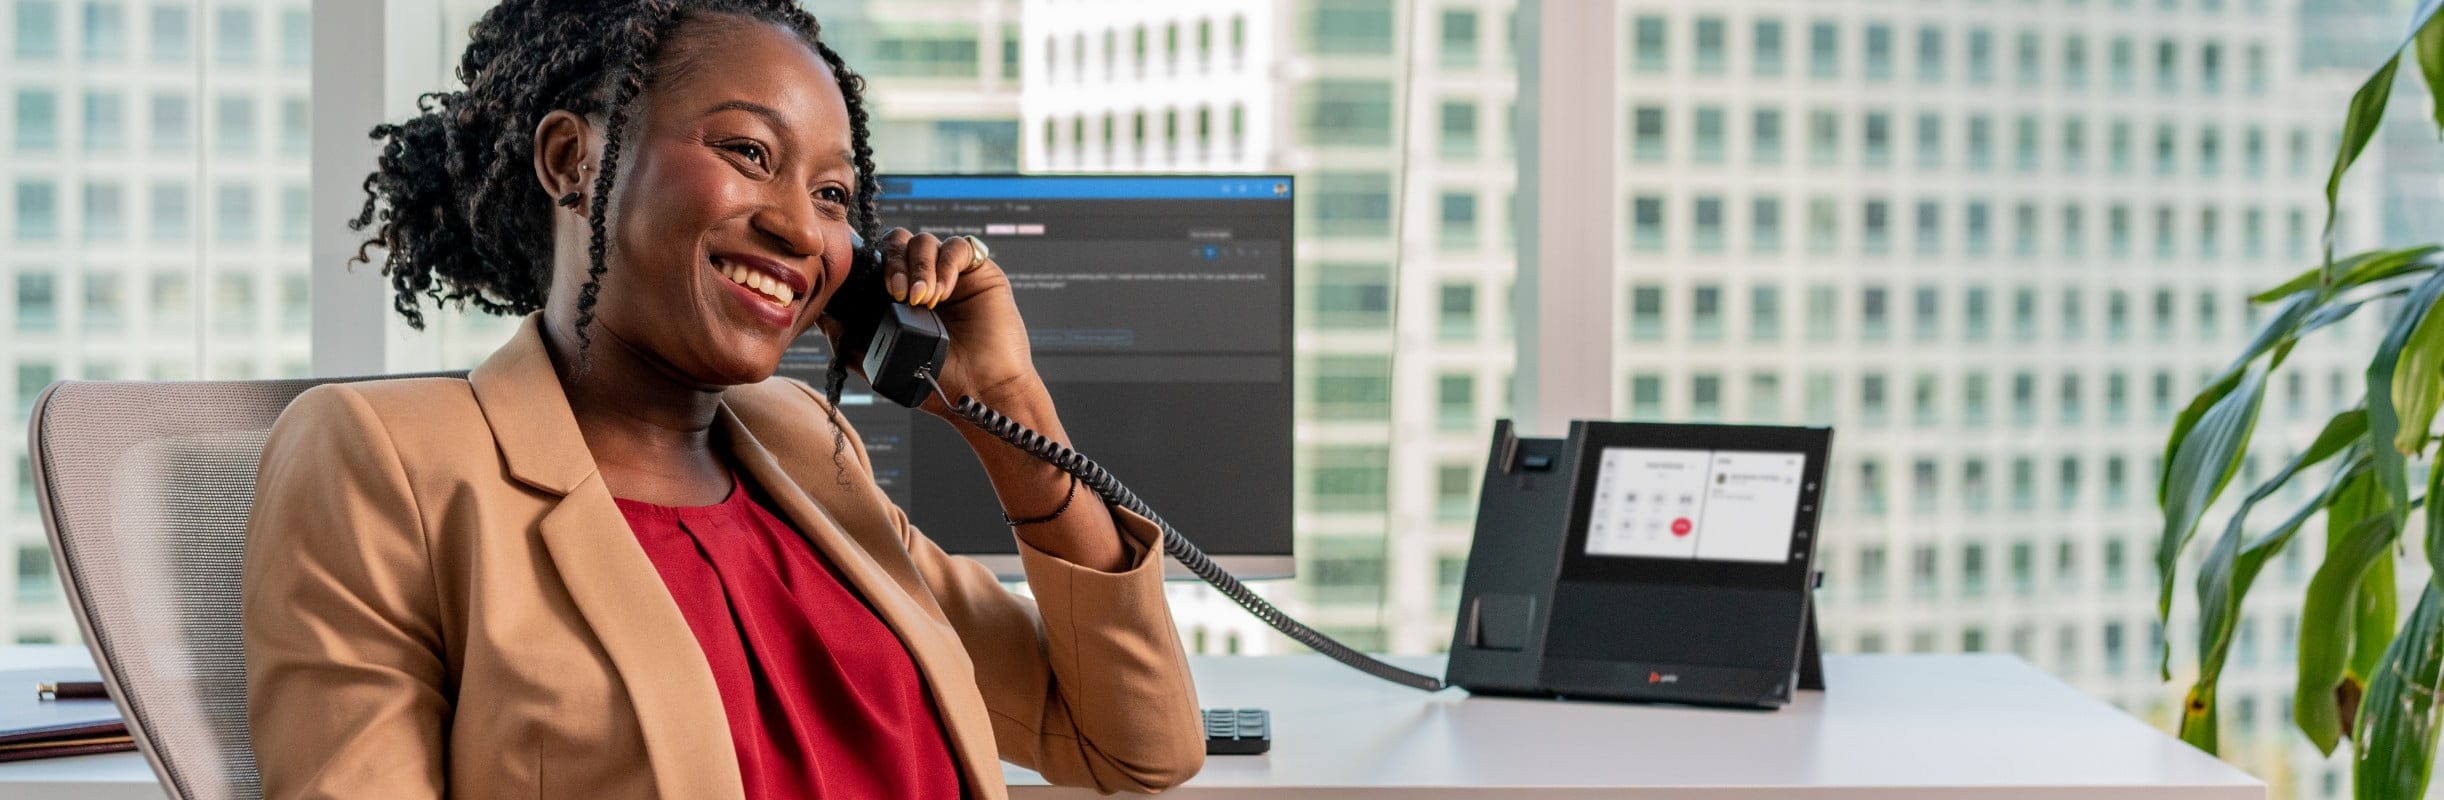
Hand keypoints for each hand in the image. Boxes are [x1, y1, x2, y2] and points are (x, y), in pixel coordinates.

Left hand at [829, 228, 1043, 416]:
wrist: (977, 391)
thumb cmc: (935, 381)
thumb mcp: (879, 361)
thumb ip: (847, 338)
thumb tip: (819, 313)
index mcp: (899, 294)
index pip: (878, 258)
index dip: (871, 263)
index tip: (871, 286)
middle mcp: (922, 278)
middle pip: (898, 241)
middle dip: (893, 262)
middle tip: (897, 292)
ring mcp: (950, 273)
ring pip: (924, 241)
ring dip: (918, 267)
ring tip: (922, 300)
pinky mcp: (978, 271)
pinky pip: (958, 247)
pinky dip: (945, 266)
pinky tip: (942, 293)